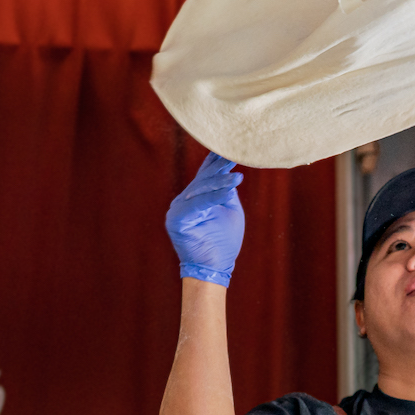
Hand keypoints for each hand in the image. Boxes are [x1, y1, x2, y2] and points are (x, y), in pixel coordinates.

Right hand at [166, 153, 244, 286]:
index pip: (206, 174)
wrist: (214, 269)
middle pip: (203, 180)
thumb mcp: (230, 210)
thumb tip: (229, 169)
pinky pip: (199, 205)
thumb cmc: (223, 242)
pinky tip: (230, 188)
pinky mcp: (176, 220)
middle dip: (220, 167)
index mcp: (195, 197)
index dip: (217, 160)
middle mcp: (183, 200)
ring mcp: (177, 209)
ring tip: (238, 176)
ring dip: (221, 182)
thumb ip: (227, 190)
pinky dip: (215, 196)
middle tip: (235, 154)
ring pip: (201, 190)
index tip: (231, 145)